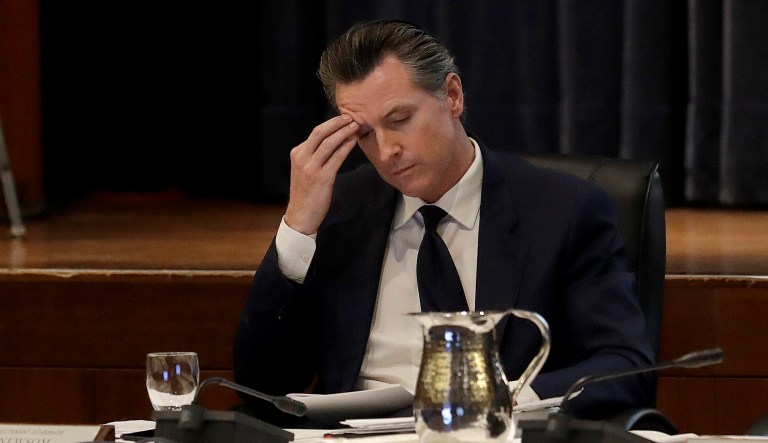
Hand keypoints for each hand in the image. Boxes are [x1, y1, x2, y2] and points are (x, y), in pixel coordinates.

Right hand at [284, 114, 358, 234]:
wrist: (301, 215)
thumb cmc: (306, 193)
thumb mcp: (304, 170)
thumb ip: (314, 155)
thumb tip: (332, 140)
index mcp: (297, 154)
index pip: (316, 133)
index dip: (331, 124)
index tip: (344, 118)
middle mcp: (302, 158)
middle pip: (320, 132)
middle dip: (337, 122)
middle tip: (351, 117)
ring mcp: (311, 168)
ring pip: (329, 143)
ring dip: (344, 132)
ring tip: (356, 126)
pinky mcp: (322, 177)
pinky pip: (337, 157)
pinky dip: (346, 147)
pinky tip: (354, 141)